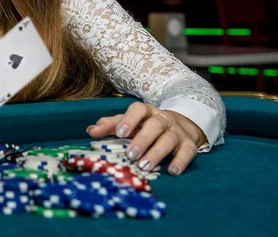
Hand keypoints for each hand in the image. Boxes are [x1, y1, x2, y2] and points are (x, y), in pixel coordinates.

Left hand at [86, 101, 207, 175]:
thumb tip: (91, 131)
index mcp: (146, 112)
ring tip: (145, 166)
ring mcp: (177, 131)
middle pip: (154, 125)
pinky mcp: (189, 144)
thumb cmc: (146, 126)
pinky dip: (180, 161)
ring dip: (157, 153)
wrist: (181, 125)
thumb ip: (111, 126)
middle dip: (142, 140)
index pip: (138, 109)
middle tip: (130, 154)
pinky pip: (188, 152)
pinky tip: (172, 171)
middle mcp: (163, 119)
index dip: (129, 119)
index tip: (120, 133)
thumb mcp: (130, 123)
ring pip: (169, 139)